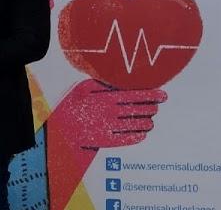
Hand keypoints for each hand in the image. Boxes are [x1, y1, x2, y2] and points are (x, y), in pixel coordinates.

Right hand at [46, 78, 167, 209]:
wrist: (58, 131)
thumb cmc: (70, 108)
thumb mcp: (81, 89)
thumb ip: (100, 84)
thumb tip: (117, 80)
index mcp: (105, 98)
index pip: (135, 95)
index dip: (151, 95)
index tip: (163, 95)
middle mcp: (110, 112)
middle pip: (139, 109)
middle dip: (152, 108)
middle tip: (157, 107)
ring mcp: (109, 127)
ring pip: (137, 124)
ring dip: (147, 122)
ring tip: (150, 121)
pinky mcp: (107, 141)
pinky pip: (129, 139)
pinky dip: (139, 136)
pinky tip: (142, 133)